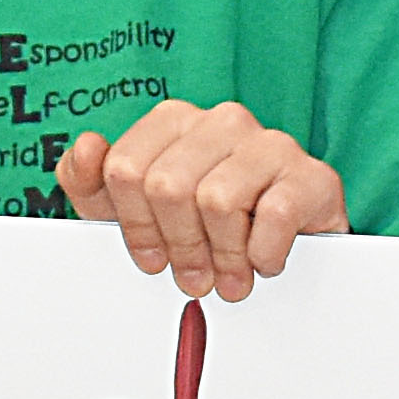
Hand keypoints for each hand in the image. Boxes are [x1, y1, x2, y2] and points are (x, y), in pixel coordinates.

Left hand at [61, 100, 346, 298]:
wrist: (292, 242)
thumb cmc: (208, 225)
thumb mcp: (134, 210)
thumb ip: (92, 182)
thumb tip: (87, 147)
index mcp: (174, 122)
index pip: (125, 169)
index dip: (135, 226)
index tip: (153, 255)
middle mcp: (221, 122)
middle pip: (167, 187)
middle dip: (178, 245)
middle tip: (194, 276)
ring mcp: (269, 144)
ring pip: (217, 201)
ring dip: (222, 256)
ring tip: (230, 275)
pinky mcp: (311, 176)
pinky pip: (273, 216)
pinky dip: (262, 253)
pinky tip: (263, 260)